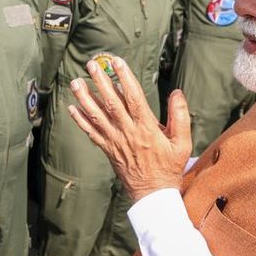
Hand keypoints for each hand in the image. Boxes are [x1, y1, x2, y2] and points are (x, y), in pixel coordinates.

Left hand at [66, 56, 190, 200]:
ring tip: (76, 82)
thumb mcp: (183, 143)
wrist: (153, 193)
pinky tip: (72, 108)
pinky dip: (81, 120)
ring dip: (85, 98)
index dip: (125, 78)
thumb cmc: (169, 167)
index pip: (133, 98)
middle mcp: (128, 133)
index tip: (117, 63)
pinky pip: (91, 133)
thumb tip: (176, 93)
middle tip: (92, 65)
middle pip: (111, 103)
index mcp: (146, 128)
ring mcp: (115, 141)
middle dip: (100, 82)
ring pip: (97, 116)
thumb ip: (180, 117)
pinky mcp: (107, 150)